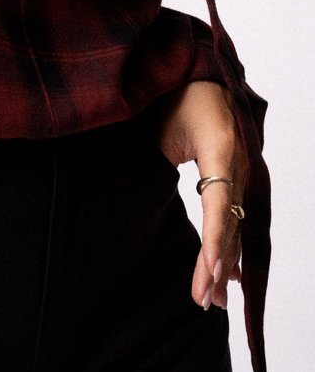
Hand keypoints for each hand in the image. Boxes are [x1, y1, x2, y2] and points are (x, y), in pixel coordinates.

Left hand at [153, 79, 244, 311]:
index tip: (211, 275)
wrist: (196, 71)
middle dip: (218, 263)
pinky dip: (229, 242)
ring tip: (214, 298)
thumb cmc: (172, 93)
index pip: (218, 203)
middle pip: (229, 221)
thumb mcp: (159, 125)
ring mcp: (238, 168)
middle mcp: (236, 161)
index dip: (216, 242)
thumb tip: (134, 201)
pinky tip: (230, 273)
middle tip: (204, 300)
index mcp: (220, 146)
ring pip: (233, 222)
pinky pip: (232, 213)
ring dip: (226, 260)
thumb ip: (156, 160)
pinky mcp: (232, 172)